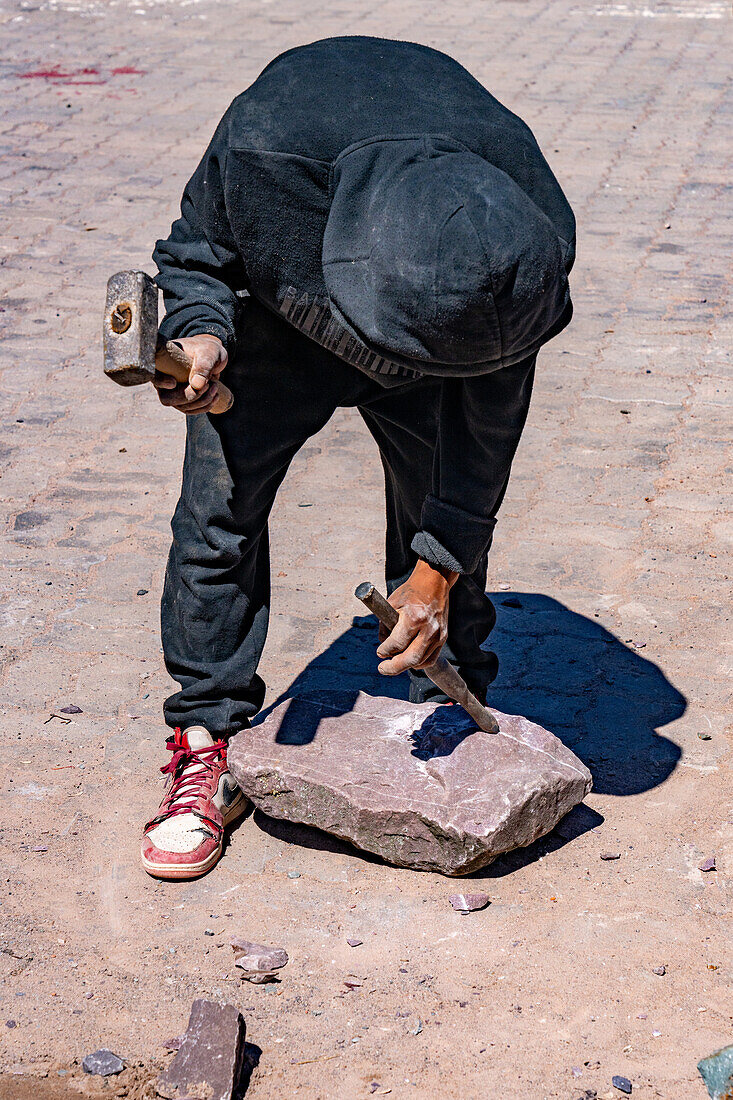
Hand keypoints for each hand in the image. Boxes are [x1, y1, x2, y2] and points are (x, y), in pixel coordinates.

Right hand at [154, 334, 226, 414]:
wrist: (213, 356)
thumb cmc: (208, 350)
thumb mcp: (209, 352)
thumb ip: (203, 365)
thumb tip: (196, 385)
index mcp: (164, 362)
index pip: (153, 375)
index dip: (160, 381)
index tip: (173, 382)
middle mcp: (164, 378)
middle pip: (167, 398)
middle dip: (191, 396)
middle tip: (209, 384)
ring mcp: (171, 391)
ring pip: (181, 406)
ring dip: (201, 401)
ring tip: (215, 386)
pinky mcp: (182, 400)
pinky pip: (189, 410)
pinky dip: (204, 406)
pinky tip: (215, 396)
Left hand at [375, 560, 457, 674]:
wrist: (434, 583)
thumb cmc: (411, 592)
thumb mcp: (392, 603)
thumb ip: (385, 625)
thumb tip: (383, 645)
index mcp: (414, 618)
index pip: (396, 644)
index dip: (384, 650)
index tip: (379, 652)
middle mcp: (429, 629)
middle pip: (410, 658)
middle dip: (394, 667)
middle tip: (382, 668)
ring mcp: (438, 635)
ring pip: (421, 661)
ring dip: (405, 666)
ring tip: (394, 664)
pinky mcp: (443, 638)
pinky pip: (430, 659)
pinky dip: (419, 663)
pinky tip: (409, 661)